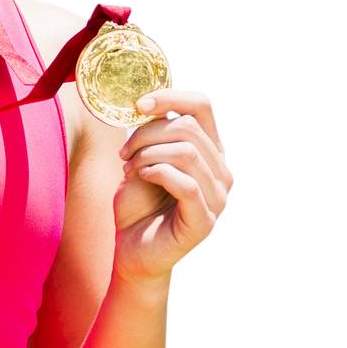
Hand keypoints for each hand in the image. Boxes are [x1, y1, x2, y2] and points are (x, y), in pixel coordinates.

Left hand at [111, 89, 232, 285]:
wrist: (132, 250)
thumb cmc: (138, 204)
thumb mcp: (144, 158)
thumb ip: (154, 133)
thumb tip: (147, 103)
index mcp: (211, 151)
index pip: (202, 106)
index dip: (170, 97)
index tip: (138, 105)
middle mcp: (221, 172)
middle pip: (188, 127)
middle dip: (147, 133)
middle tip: (124, 152)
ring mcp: (218, 198)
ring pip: (186, 152)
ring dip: (148, 154)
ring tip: (129, 167)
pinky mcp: (205, 221)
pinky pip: (186, 183)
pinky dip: (156, 172)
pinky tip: (140, 176)